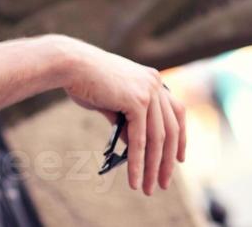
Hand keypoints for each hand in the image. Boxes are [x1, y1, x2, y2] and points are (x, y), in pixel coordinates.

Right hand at [57, 37, 186, 194]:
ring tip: (149, 188)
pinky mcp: (137, 101)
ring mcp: (148, 91)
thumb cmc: (84, 80)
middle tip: (164, 182)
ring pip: (158, 139)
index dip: (181, 138)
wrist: (70, 64)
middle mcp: (155, 83)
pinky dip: (138, 163)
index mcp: (152, 79)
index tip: (180, 159)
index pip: (176, 112)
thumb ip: (127, 120)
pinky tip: (135, 179)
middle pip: (171, 130)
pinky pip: (141, 140)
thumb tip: (135, 145)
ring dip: (154, 167)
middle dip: (168, 160)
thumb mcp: (112, 102)